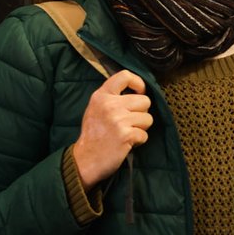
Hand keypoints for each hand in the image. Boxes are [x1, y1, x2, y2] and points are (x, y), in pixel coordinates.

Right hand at [73, 70, 152, 188]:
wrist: (85, 159)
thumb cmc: (93, 134)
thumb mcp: (96, 108)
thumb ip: (112, 97)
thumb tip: (137, 91)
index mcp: (101, 96)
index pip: (125, 75)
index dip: (139, 83)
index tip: (139, 92)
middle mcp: (110, 105)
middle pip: (144, 100)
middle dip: (142, 112)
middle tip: (131, 122)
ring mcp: (118, 120)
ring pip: (148, 118)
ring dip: (141, 128)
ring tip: (127, 132)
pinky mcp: (126, 135)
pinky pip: (145, 134)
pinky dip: (139, 140)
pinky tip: (127, 143)